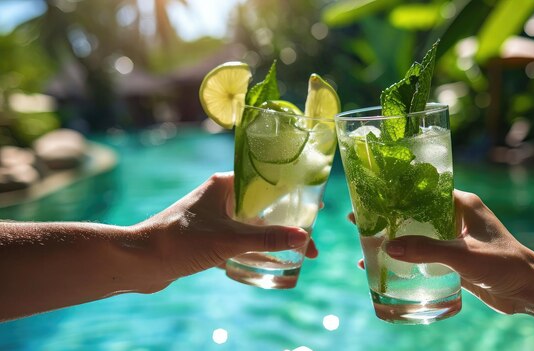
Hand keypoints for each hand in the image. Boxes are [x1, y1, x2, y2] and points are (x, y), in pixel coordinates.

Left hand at [139, 172, 316, 286]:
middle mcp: (220, 195)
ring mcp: (213, 215)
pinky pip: (238, 237)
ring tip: (296, 250)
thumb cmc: (180, 242)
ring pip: (251, 223)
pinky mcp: (206, 235)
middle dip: (287, 221)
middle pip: (263, 204)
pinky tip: (269, 261)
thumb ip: (266, 239)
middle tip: (309, 237)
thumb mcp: (228, 240)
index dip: (294, 194)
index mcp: (225, 184)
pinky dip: (254, 247)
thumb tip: (304, 238)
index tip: (315, 208)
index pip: (268, 181)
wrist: (139, 260)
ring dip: (271, 235)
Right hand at [351, 190, 533, 313]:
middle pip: (412, 213)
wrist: (530, 291)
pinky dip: (405, 259)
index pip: (420, 190)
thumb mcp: (464, 254)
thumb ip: (428, 250)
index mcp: (460, 204)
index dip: (394, 193)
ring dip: (393, 240)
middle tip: (357, 220)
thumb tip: (389, 247)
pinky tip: (386, 268)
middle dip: (386, 217)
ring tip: (365, 246)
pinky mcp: (453, 259)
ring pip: (415, 235)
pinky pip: (423, 256)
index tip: (369, 195)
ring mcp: (453, 239)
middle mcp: (454, 218)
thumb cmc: (504, 263)